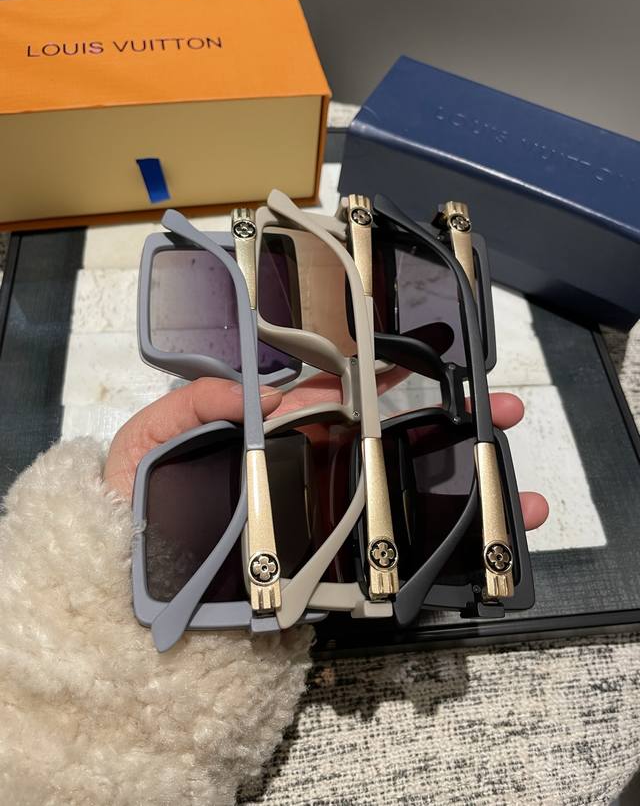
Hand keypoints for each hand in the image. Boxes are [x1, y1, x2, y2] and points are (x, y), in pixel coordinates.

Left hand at [105, 372, 547, 529]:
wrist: (136, 593)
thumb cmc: (140, 506)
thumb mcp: (152, 437)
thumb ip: (198, 401)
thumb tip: (265, 390)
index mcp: (280, 429)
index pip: (345, 391)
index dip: (392, 371)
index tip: (439, 355)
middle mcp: (316, 467)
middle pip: (395, 436)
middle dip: (454, 418)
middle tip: (502, 407)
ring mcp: (331, 517)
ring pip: (410, 490)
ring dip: (471, 482)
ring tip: (518, 474)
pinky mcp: (338, 565)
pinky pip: (397, 551)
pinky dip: (453, 546)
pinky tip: (500, 538)